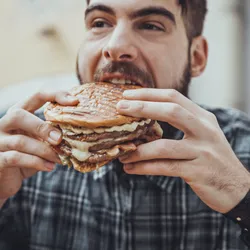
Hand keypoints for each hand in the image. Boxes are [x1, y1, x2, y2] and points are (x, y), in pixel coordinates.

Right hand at [0, 91, 77, 200]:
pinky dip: (36, 162)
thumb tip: (79, 134)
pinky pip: (15, 158)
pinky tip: (50, 167)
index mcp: (19, 113)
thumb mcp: (40, 142)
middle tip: (59, 139)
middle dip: (42, 127)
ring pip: (20, 141)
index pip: (36, 96)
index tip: (75, 101)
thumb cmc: (27, 156)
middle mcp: (4, 124)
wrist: (6, 179)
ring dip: (44, 150)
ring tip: (60, 158)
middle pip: (18, 115)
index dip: (55, 95)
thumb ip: (52, 135)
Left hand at [117, 88, 249, 212]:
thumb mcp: (202, 134)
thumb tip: (148, 117)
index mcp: (203, 118)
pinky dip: (144, 168)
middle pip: (171, 111)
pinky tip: (130, 169)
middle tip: (120, 108)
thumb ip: (183, 123)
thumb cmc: (212, 158)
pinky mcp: (198, 172)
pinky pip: (165, 167)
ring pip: (164, 146)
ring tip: (121, 154)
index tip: (127, 94)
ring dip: (138, 150)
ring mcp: (203, 151)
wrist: (236, 187)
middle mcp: (205, 130)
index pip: (174, 97)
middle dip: (142, 108)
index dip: (149, 94)